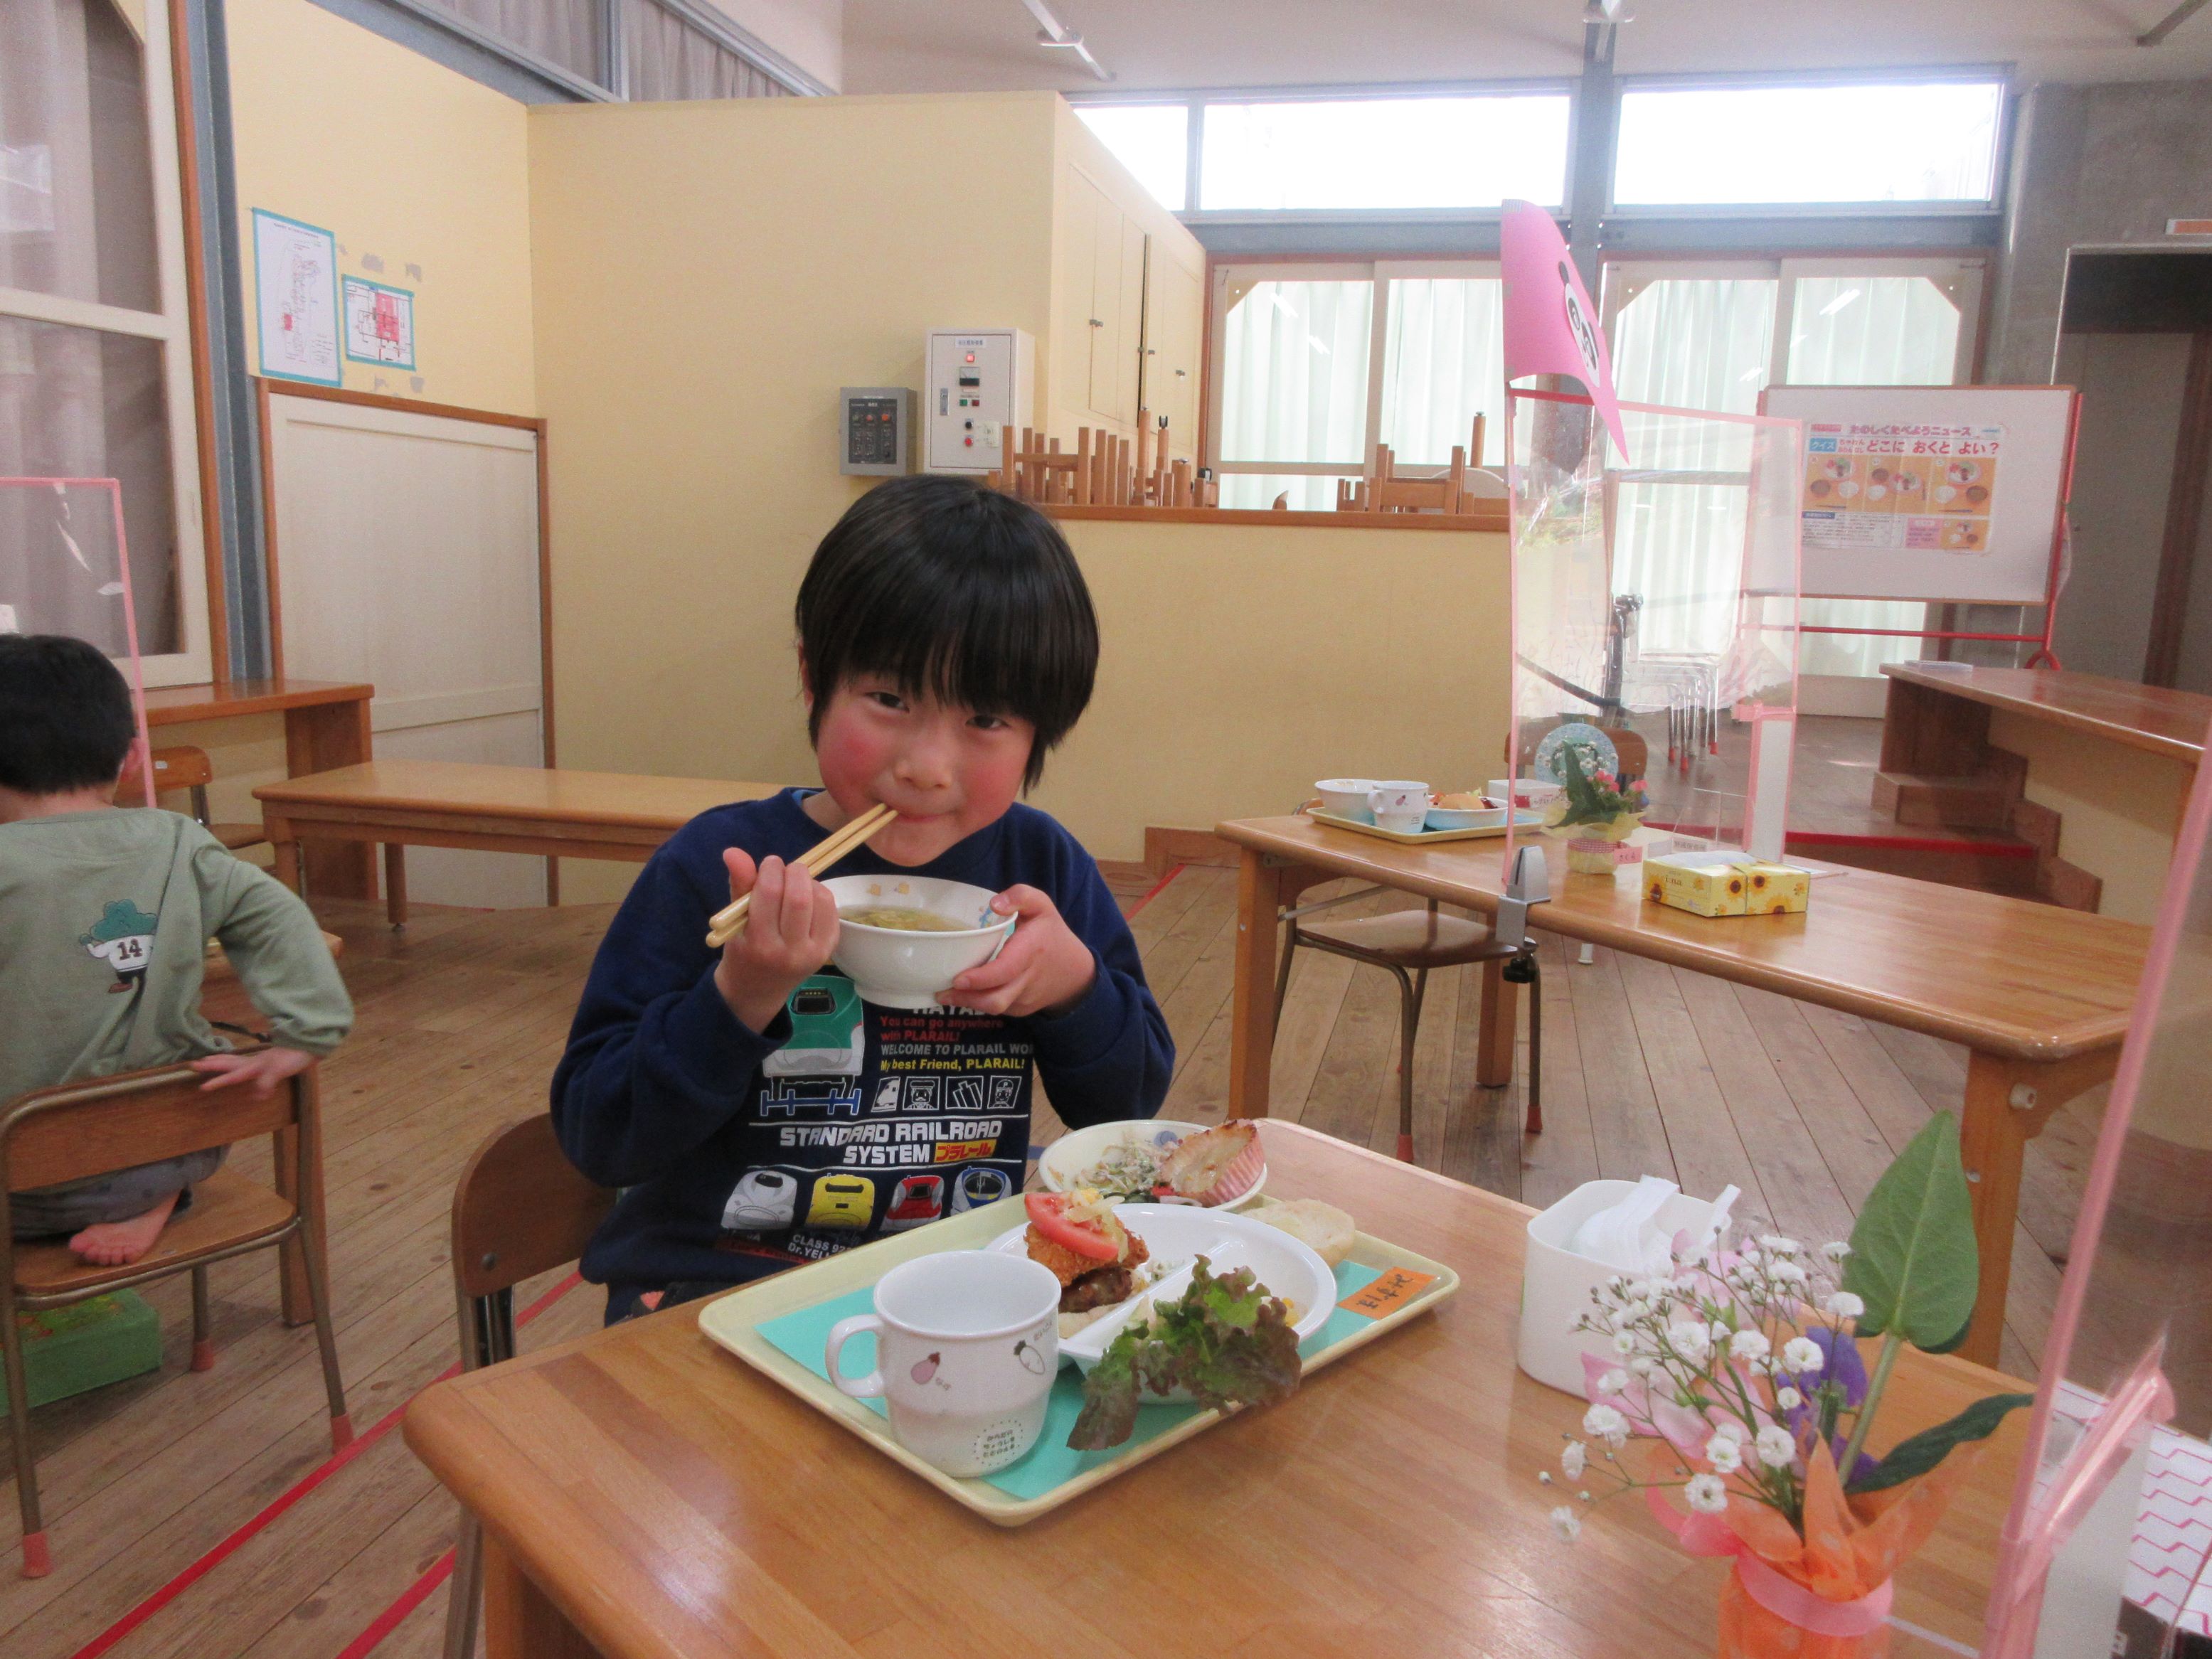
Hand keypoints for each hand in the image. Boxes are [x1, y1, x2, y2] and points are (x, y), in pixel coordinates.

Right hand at [190, 1045, 314, 1096]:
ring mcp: (258, 1061)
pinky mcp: (264, 1062)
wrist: (308, 1046)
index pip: (232, 1075)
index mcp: (254, 1066)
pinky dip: (233, 1061)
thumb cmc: (293, 1058)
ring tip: (206, 1059)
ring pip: (233, 1059)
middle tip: (193, 1064)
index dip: (218, 1081)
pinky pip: (244, 1062)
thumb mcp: (280, 1070)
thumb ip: (267, 1082)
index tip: (202, 1087)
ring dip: (219, 1060)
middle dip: (211, 1064)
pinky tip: (233, 1064)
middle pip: (227, 1063)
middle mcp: (253, 1062)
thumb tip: (256, 1096)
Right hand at [713, 849, 840, 1033]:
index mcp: (759, 944)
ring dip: (809, 882)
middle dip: (793, 872)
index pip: (770, 894)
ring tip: (796, 882)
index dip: (771, 870)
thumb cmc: (742, 950)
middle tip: (785, 868)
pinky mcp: (829, 950)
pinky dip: (821, 894)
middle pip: (799, 898)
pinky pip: (831, 911)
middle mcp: (789, 951)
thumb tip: (733, 851)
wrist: (757, 990)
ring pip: (820, 901)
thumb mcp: (733, 921)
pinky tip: (808, 896)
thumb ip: (738, 885)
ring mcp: (813, 953)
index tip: (769, 863)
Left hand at [940, 886, 1095, 1017]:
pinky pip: (997, 1008)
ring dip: (968, 1003)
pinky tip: (965, 994)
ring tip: (945, 994)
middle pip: (996, 1000)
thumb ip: (1020, 896)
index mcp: (1030, 951)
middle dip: (966, 999)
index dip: (980, 979)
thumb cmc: (1052, 935)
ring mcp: (1024, 998)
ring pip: (993, 1008)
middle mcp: (1028, 979)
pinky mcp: (1021, 1009)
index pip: (1004, 971)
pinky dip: (979, 1003)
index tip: (958, 978)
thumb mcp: (1042, 906)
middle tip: (941, 991)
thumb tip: (994, 904)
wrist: (1075, 972)